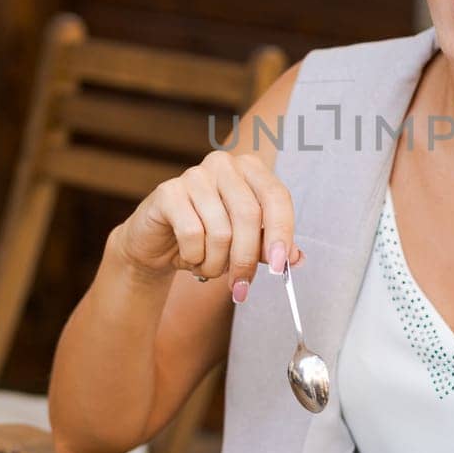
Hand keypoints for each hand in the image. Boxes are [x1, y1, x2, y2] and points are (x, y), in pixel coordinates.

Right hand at [111, 149, 302, 301]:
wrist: (157, 243)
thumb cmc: (207, 238)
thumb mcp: (244, 243)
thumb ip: (269, 247)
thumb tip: (296, 258)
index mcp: (251, 169)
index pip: (277, 197)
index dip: (282, 233)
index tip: (280, 267)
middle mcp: (224, 165)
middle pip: (249, 216)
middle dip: (246, 259)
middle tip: (241, 287)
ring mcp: (195, 175)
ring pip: (220, 231)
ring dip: (216, 263)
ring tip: (208, 267)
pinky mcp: (168, 192)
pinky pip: (192, 234)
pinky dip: (195, 257)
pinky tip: (190, 257)